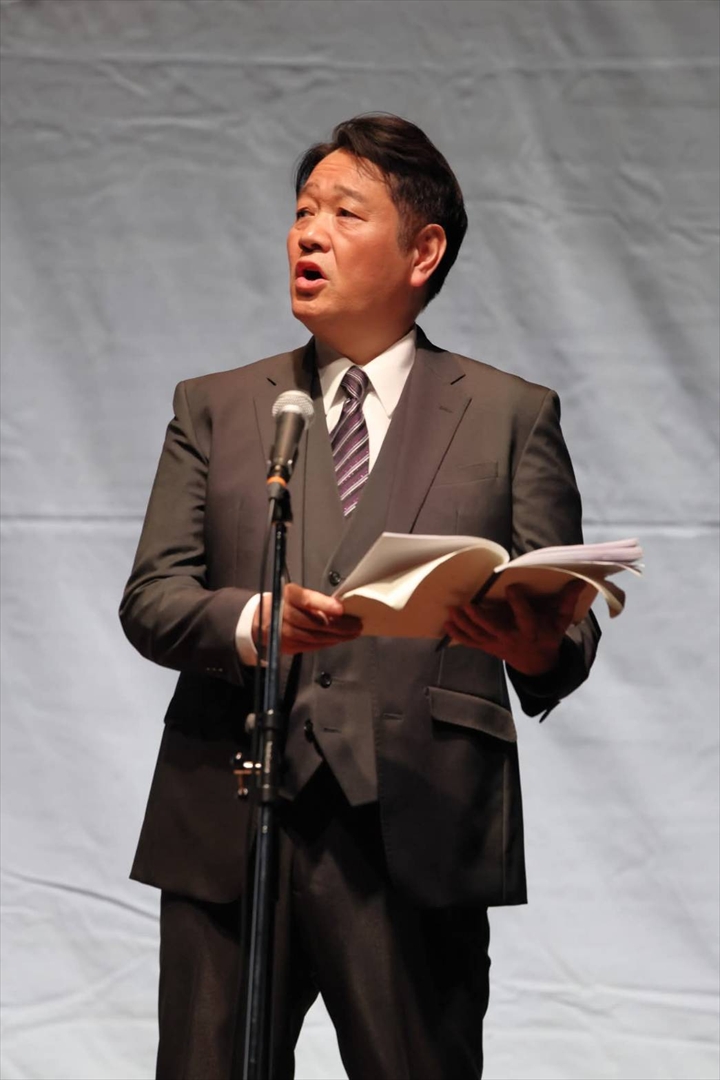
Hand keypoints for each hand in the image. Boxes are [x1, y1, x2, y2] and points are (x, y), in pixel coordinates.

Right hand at [253, 583, 361, 654]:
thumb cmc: (284, 603)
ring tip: (352, 634)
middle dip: (340, 626)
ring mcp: (283, 632)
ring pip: (315, 637)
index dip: (325, 605)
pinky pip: (311, 646)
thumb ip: (315, 601)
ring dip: (337, 637)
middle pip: (315, 622)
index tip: (342, 608)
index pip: (308, 600)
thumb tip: (340, 608)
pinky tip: (337, 640)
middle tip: (357, 625)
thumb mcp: (297, 595)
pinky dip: (326, 643)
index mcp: (288, 596)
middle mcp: (283, 614)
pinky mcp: (286, 645)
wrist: (259, 619)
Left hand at [443, 579, 585, 675]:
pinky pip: (471, 643)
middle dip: (481, 619)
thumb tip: (580, 580)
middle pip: (494, 630)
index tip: (511, 587)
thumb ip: (567, 602)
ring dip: (464, 624)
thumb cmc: (548, 636)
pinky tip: (446, 623)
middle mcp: (512, 638)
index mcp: (531, 631)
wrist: (537, 664)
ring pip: (478, 636)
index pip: (524, 617)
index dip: (518, 603)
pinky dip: (458, 635)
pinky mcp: (488, 647)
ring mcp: (497, 644)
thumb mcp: (560, 622)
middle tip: (469, 605)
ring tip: (452, 610)